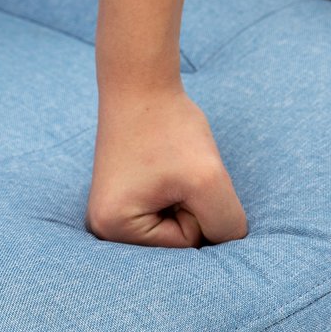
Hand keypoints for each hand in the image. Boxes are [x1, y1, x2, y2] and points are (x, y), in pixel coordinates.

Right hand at [86, 88, 247, 247]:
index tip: (179, 174)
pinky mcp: (121, 200)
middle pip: (175, 242)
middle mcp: (103, 229)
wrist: (139, 85)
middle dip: (189, 207)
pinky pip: (163, 213)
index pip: (184, 246)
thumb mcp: (208, 179)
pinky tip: (162, 169)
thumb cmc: (169, 127)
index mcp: (113, 229)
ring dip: (183, 199)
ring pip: (173, 227)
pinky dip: (174, 193)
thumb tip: (227, 247)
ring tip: (168, 168)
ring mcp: (109, 214)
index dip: (198, 209)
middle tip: (175, 170)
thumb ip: (227, 224)